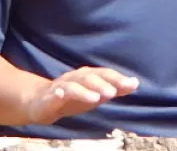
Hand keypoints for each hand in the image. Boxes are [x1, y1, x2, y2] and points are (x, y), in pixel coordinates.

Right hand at [25, 67, 139, 125]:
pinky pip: (54, 93)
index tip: (132, 84)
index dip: (117, 78)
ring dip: (84, 90)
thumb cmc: (73, 97)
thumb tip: (135, 83)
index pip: (104, 74)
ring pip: (72, 85)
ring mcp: (61, 86)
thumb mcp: (96, 95)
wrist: (42, 102)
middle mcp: (75, 77)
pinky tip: (61, 94)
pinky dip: (58, 93)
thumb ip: (115, 89)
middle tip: (113, 92)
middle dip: (102, 83)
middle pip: (89, 77)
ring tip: (96, 98)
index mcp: (88, 76)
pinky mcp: (49, 96)